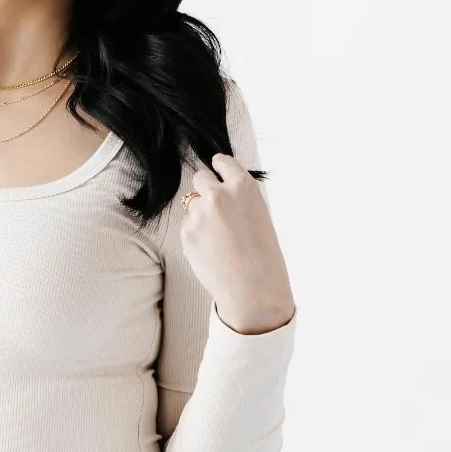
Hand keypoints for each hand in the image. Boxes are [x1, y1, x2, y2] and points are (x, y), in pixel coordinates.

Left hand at [180, 153, 295, 334]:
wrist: (253, 288)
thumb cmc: (264, 256)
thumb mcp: (259, 216)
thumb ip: (238, 199)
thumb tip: (219, 191)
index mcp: (243, 187)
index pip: (223, 162)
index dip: (219, 166)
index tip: (216, 166)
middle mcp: (219, 194)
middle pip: (199, 178)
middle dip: (205, 190)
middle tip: (214, 208)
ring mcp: (199, 213)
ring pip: (191, 205)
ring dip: (200, 215)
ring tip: (219, 240)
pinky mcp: (186, 232)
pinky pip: (187, 226)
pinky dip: (195, 235)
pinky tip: (212, 250)